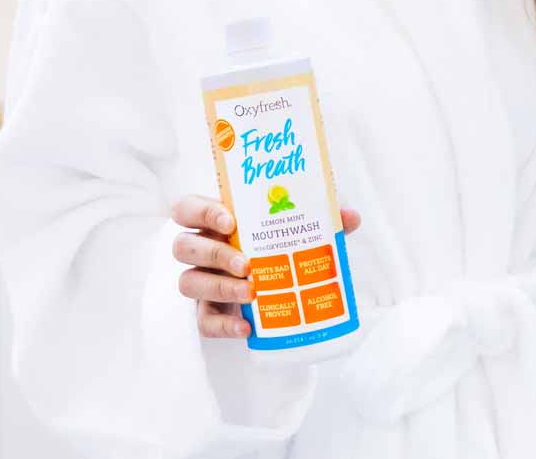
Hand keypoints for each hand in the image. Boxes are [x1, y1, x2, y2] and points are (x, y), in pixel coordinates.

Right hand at [171, 193, 360, 338]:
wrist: (277, 288)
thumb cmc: (280, 246)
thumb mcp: (300, 230)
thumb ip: (323, 219)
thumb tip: (352, 217)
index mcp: (216, 222)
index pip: (188, 209)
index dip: (202, 212)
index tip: (230, 221)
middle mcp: (201, 250)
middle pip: (183, 247)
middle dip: (214, 254)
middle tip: (246, 264)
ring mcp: (201, 282)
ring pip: (188, 283)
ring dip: (219, 287)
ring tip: (252, 291)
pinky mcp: (206, 312)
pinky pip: (203, 321)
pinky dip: (223, 326)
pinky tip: (246, 327)